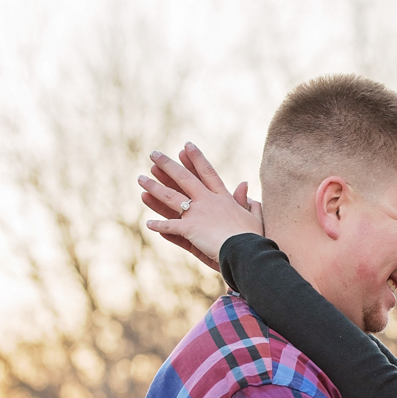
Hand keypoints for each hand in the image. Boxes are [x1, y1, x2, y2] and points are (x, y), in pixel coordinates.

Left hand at [139, 143, 262, 269]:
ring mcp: (197, 214)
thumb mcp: (254, 215)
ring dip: (154, 188)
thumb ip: (246, 200)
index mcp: (223, 198)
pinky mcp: (190, 229)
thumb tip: (244, 183)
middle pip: (184, 178)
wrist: (247, 251)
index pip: (207, 173)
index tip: (186, 146)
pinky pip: (171, 226)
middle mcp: (208, 201)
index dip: (196, 159)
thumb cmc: (255, 237)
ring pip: (171, 197)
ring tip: (141, 179)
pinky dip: (159, 226)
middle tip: (154, 154)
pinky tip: (148, 224)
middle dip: (168, 165)